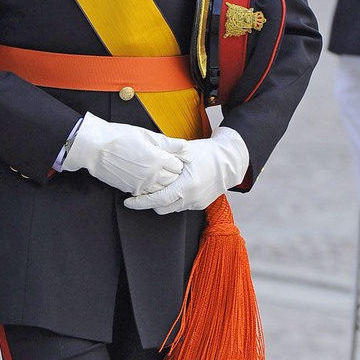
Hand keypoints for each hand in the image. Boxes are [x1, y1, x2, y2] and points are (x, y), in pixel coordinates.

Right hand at [62, 112, 184, 195]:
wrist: (95, 148)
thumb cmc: (118, 137)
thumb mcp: (147, 135)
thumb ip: (170, 144)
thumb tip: (187, 149)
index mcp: (158, 159)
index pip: (179, 166)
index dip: (175, 160)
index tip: (169, 156)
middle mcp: (152, 174)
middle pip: (173, 179)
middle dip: (171, 172)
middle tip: (163, 163)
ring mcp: (142, 184)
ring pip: (161, 189)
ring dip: (160, 182)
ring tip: (153, 170)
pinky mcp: (132, 190)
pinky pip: (147, 193)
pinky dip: (148, 187)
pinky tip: (142, 176)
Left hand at [124, 126, 249, 213]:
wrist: (231, 160)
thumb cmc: (207, 152)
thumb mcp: (186, 150)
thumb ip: (167, 154)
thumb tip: (147, 154)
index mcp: (186, 185)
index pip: (157, 199)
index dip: (140, 202)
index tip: (128, 202)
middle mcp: (191, 198)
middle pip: (161, 208)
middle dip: (149, 203)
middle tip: (139, 194)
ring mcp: (196, 203)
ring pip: (171, 209)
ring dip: (161, 202)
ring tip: (154, 190)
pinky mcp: (201, 205)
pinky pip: (181, 206)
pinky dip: (173, 200)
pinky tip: (171, 190)